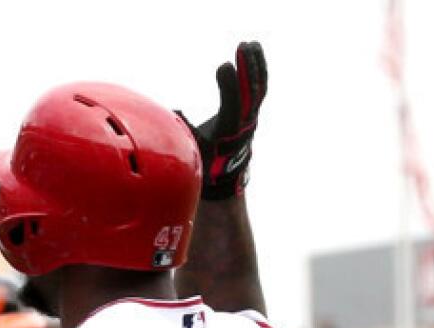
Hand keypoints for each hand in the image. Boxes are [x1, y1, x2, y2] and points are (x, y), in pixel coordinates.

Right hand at [179, 41, 267, 199]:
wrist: (224, 178)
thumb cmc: (204, 163)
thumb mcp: (191, 149)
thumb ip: (184, 131)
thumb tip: (174, 112)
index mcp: (229, 132)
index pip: (234, 103)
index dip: (230, 84)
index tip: (224, 65)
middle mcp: (245, 123)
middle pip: (252, 91)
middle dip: (248, 68)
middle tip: (243, 46)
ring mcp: (252, 116)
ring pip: (259, 87)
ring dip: (256, 64)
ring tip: (251, 44)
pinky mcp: (253, 111)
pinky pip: (259, 87)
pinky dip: (258, 69)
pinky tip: (253, 53)